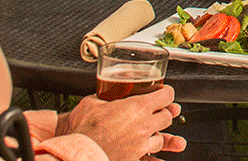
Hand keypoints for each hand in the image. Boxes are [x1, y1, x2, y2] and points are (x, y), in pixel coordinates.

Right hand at [65, 86, 182, 160]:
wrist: (81, 153)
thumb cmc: (84, 130)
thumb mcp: (91, 103)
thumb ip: (102, 96)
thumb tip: (102, 93)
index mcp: (137, 108)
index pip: (165, 96)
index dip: (167, 93)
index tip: (165, 93)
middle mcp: (144, 126)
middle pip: (167, 118)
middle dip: (164, 113)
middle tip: (157, 112)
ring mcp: (141, 145)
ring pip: (161, 139)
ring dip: (156, 135)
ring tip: (148, 134)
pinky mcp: (135, 159)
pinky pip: (151, 160)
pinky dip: (154, 158)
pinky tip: (154, 159)